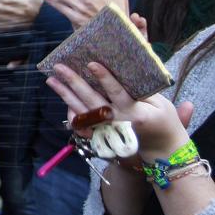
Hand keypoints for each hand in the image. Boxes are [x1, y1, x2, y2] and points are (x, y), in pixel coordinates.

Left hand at [47, 62, 193, 161]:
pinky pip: (81, 125)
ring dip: (65, 95)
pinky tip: (63, 96)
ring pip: (82, 112)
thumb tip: (134, 65)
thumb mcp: (161, 104)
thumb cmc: (163, 121)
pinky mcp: (100, 136)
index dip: (104, 78)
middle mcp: (117, 123)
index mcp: (135, 114)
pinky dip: (71, 111)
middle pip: (92, 101)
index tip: (91, 63)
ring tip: (52, 79)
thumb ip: (145, 88)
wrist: (161, 150)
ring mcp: (106, 131)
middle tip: (60, 67)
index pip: (117, 93)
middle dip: (74, 83)